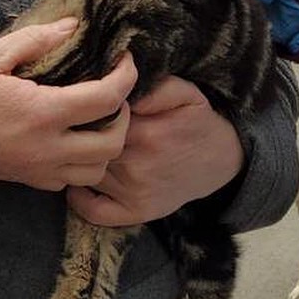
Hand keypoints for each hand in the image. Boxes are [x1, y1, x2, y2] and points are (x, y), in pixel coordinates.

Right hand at [0, 18, 135, 188]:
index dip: (126, 77)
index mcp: (42, 113)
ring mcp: (38, 169)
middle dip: (125, 116)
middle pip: (113, 143)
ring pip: (96, 169)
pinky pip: (71, 180)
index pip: (107, 99)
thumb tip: (73, 26)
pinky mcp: (27, 180)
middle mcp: (47, 148)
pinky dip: (84, 161)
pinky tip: (73, 137)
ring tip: (97, 116)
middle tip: (114, 92)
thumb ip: (36, 39)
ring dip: (107, 143)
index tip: (125, 60)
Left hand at [67, 76, 243, 225]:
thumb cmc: (196, 121)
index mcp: (146, 131)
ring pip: (85, 174)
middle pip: (86, 146)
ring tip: (78, 148)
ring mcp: (134, 192)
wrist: (220, 159)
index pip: (97, 118)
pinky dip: (79, 199)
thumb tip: (124, 88)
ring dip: (77, 160)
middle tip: (77, 127)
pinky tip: (81, 181)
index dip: (88, 110)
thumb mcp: (185, 92)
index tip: (87, 105)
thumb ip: (156, 86)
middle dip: (78, 135)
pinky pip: (93, 211)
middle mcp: (136, 164)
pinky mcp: (136, 212)